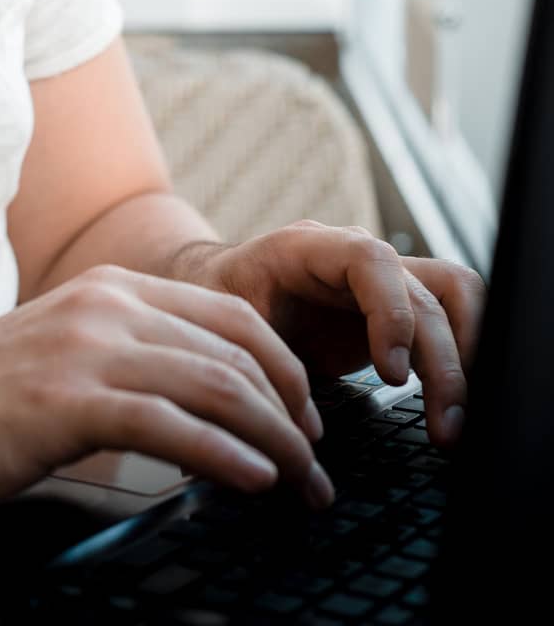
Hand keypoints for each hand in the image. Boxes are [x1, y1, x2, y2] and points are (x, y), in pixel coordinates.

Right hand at [0, 263, 334, 518]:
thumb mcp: (66, 355)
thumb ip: (131, 361)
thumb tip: (204, 404)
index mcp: (113, 290)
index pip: (231, 316)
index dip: (283, 368)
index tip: (306, 420)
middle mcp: (108, 306)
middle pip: (236, 349)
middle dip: (292, 412)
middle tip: (318, 464)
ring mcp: (88, 349)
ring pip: (214, 385)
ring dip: (274, 441)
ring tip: (302, 484)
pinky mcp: (68, 401)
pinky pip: (171, 425)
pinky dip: (225, 456)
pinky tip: (254, 483)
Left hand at [181, 221, 486, 449]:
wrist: (220, 286)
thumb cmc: (217, 304)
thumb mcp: (222, 327)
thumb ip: (244, 366)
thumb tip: (267, 435)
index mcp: (306, 248)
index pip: (371, 259)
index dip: (391, 313)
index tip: (392, 376)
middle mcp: (354, 254)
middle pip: (425, 290)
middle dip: (444, 361)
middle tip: (443, 427)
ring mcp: (382, 276)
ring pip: (454, 296)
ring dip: (467, 358)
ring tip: (456, 422)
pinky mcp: (397, 305)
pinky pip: (451, 315)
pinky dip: (465, 355)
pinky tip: (454, 404)